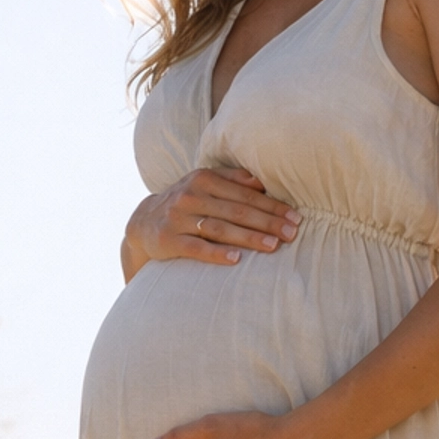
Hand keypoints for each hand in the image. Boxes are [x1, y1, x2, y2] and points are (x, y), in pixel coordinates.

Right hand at [123, 166, 299, 274]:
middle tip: (291, 234)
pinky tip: (236, 259)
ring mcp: (178, 218)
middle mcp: (190, 195)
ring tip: (272, 246)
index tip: (295, 218)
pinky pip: (196, 247)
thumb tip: (262, 181)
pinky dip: (216, 253)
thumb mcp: (203, 184)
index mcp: (204, 179)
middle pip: (236, 211)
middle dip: (267, 222)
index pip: (245, 194)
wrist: (143, 222)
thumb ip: (231, 179)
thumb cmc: (186, 203)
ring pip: (220, 228)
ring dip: (248, 237)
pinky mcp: (168, 240)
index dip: (272, 206)